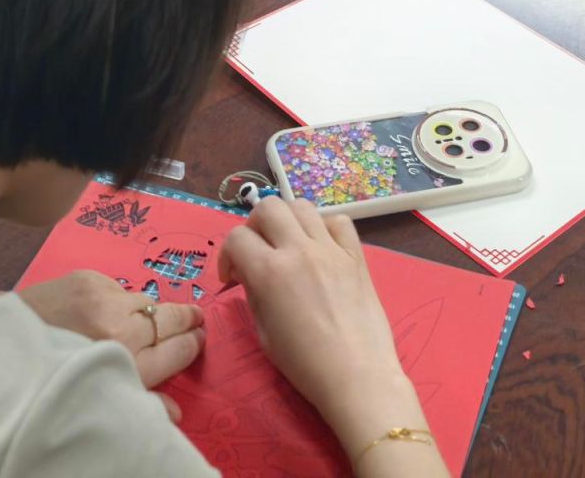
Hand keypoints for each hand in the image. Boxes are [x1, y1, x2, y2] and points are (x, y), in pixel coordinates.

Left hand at [19, 270, 205, 389]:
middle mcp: (121, 332)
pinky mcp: (87, 280)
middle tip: (196, 319)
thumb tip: (176, 416)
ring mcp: (104, 302)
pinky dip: (116, 300)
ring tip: (150, 318)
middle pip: (171, 320)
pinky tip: (104, 311)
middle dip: (187, 320)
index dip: (192, 344)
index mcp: (127, 368)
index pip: (179, 351)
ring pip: (145, 302)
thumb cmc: (46, 384)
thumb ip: (140, 407)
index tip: (198, 339)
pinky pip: (117, 288)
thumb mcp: (95, 406)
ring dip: (149, 311)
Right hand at [217, 200, 422, 453]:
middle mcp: (299, 250)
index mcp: (270, 272)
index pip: (236, 238)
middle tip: (258, 252)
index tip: (233, 277)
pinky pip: (339, 222)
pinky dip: (325, 227)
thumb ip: (254, 295)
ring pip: (302, 206)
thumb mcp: (264, 333)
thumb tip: (251, 274)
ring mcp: (331, 249)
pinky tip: (322, 248)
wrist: (357, 376)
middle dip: (255, 226)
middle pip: (268, 207)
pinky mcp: (356, 255)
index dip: (227, 256)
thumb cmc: (305, 365)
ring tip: (289, 245)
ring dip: (288, 221)